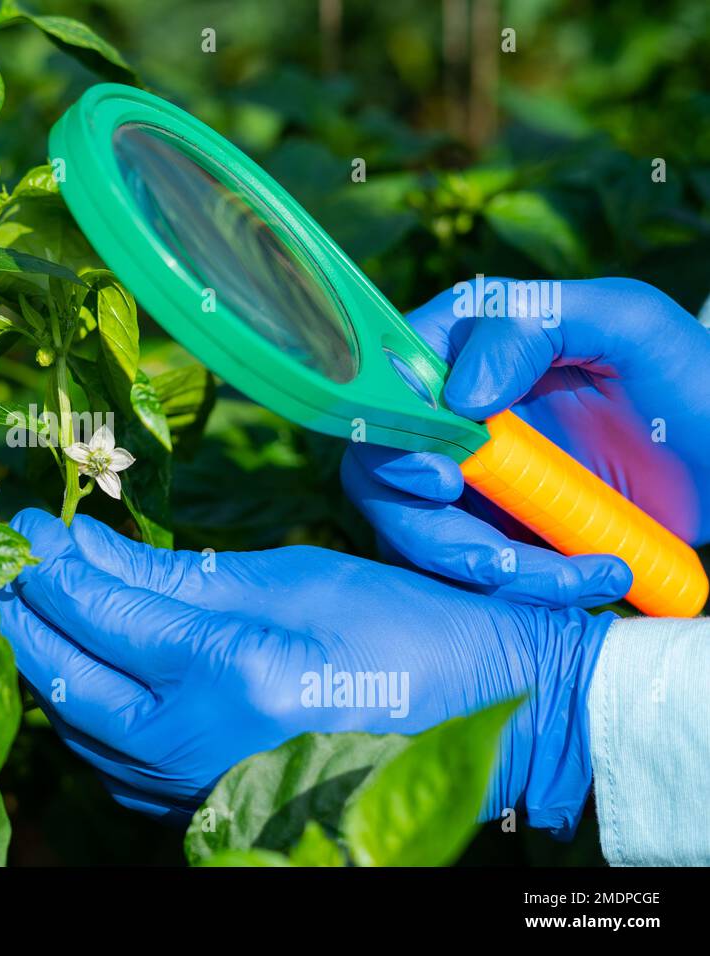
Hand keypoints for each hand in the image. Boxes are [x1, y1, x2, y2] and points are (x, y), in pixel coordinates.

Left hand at [0, 509, 612, 832]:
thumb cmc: (398, 631)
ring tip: (27, 604)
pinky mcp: (201, 811)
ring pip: (79, 726)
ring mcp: (196, 793)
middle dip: (20, 612)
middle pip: (65, 676)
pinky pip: (112, 762)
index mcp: (227, 674)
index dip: (46, 561)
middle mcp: (197, 747)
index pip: (96, 612)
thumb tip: (79, 544)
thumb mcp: (286, 578)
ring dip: (44, 661)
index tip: (22, 521)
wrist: (479, 721)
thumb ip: (170, 574)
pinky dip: (84, 710)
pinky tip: (79, 666)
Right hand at [342, 277, 709, 607]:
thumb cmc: (694, 383)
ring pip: (413, 531)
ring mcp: (464, 471)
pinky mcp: (485, 525)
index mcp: (468, 342)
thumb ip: (533, 327)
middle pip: (380, 472)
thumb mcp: (628, 327)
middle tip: (496, 557)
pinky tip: (585, 579)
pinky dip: (511, 588)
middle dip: (430, 529)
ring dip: (482, 568)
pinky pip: (458, 567)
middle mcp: (449, 407)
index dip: (396, 438)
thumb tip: (458, 395)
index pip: (386, 385)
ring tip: (577, 578)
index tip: (445, 480)